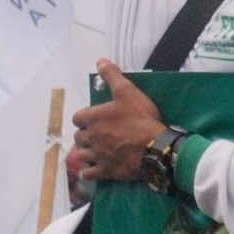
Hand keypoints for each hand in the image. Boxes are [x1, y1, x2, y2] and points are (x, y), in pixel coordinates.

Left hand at [70, 60, 165, 182]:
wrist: (156, 147)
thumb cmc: (141, 119)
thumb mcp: (128, 92)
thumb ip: (112, 76)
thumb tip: (100, 61)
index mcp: (93, 118)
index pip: (78, 117)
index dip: (86, 118)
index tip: (96, 118)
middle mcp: (90, 136)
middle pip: (79, 136)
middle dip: (86, 135)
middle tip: (99, 134)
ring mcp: (96, 155)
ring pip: (81, 154)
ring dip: (86, 152)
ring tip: (97, 151)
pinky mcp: (104, 170)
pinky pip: (88, 172)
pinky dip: (89, 170)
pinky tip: (95, 167)